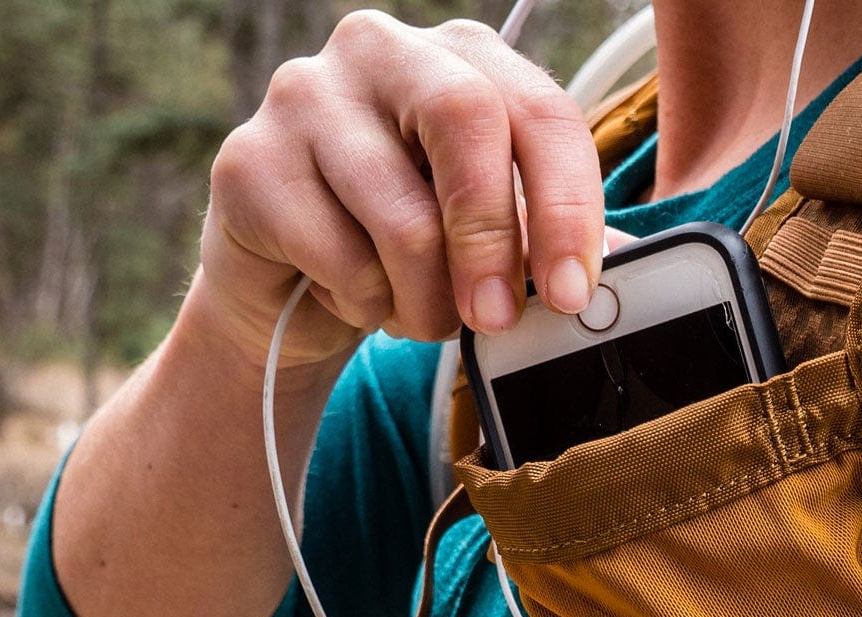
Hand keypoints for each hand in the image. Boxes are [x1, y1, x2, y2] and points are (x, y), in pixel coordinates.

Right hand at [198, 10, 605, 367]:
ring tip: (418, 315)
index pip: (540, 111)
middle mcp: (382, 51)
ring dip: (426, 302)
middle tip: (495, 320)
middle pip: (467, 122)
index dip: (567, 208)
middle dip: (494, 240)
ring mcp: (305, 94)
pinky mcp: (248, 161)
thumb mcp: (493, 241)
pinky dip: (364, 305)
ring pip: (403, 216)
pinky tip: (354, 296)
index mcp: (463, 59)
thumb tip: (613, 274)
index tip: (573, 292)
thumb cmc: (411, 250)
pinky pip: (338, 257)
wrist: (295, 286)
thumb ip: (547, 242)